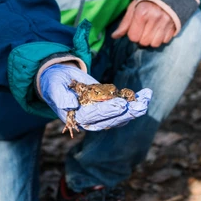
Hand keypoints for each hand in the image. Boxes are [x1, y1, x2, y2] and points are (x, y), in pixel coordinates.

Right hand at [37, 64, 152, 131]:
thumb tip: (70, 105)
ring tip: (147, 98)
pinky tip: (146, 95)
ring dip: (135, 108)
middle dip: (128, 112)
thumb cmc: (54, 83)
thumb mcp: (53, 87)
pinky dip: (135, 101)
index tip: (121, 105)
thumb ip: (60, 97)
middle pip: (111, 120)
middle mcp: (91, 120)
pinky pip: (124, 106)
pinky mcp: (108, 107)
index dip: (108, 111)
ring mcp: (101, 115)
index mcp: (76, 118)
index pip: (94, 116)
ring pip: (121, 115)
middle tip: (141, 105)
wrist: (58, 80)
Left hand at [111, 0, 176, 47]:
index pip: (133, 36)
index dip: (133, 33)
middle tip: (144, 28)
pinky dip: (162, 38)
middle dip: (142, 37)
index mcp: (142, 13)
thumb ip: (125, 22)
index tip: (135, 27)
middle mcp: (154, 18)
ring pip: (155, 44)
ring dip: (152, 40)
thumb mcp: (134, 6)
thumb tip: (114, 36)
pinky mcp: (174, 26)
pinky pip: (165, 41)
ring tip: (152, 30)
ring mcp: (166, 23)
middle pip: (144, 42)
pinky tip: (161, 29)